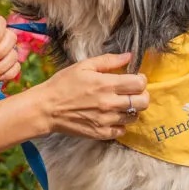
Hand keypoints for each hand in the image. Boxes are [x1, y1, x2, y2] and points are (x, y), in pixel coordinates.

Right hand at [31, 52, 149, 139]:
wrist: (46, 109)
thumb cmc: (63, 84)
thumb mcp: (83, 66)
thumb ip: (108, 60)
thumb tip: (129, 56)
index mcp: (106, 84)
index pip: (139, 84)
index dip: (141, 80)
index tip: (135, 79)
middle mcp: (109, 103)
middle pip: (143, 102)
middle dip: (142, 95)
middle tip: (132, 93)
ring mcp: (106, 120)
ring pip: (135, 117)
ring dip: (132, 110)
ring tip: (121, 104)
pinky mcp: (101, 133)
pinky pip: (122, 131)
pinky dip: (121, 124)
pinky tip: (112, 117)